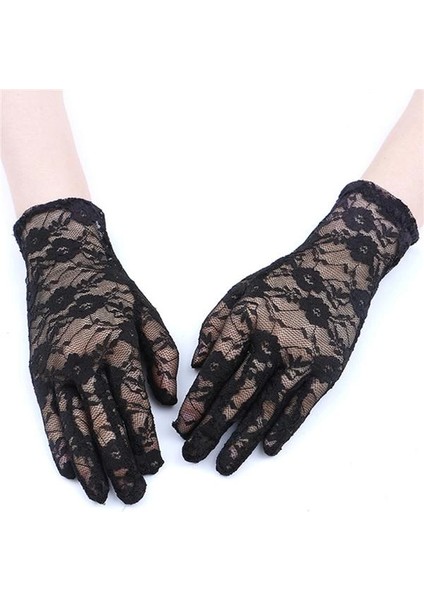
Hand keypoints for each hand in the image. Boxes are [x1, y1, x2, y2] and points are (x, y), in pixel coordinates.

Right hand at [14, 198, 177, 503]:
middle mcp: (83, 361)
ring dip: (90, 463)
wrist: (63, 264)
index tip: (156, 464)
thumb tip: (169, 398)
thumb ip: (162, 354)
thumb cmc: (110, 290)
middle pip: (103, 422)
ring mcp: (57, 369)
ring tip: (102, 493)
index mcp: (116, 345)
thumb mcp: (146, 314)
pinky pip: (50, 415)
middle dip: (120, 461)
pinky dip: (59, 444)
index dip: (145, 437)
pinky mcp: (40, 373)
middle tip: (134, 492)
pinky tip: (70, 468)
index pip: (133, 402)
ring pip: (74, 426)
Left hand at [173, 181, 417, 474]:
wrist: (338, 267)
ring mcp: (303, 357)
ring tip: (224, 464)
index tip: (183, 424)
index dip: (199, 399)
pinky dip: (284, 428)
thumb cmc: (285, 279)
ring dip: (244, 438)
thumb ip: (215, 324)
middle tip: (193, 452)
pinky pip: (302, 405)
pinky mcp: (327, 368)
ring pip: (268, 406)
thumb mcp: (242, 291)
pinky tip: (267, 447)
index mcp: (248, 320)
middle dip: (212, 427)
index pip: (218, 368)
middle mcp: (274, 341)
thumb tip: (197, 363)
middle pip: (238, 393)